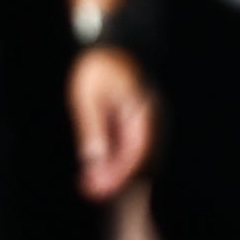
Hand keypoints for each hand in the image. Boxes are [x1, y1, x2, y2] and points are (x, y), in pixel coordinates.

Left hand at [71, 45, 156, 200]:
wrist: (113, 45)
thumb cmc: (99, 67)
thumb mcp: (87, 97)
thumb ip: (92, 129)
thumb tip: (94, 161)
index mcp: (143, 111)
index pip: (136, 151)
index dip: (118, 174)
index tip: (99, 188)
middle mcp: (151, 120)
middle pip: (139, 160)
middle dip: (115, 180)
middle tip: (90, 193)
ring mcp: (147, 123)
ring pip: (137, 158)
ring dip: (115, 175)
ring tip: (89, 187)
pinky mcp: (138, 125)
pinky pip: (132, 150)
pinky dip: (116, 163)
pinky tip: (97, 172)